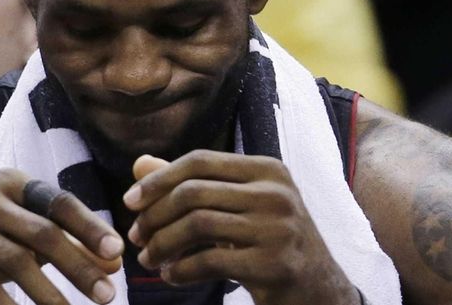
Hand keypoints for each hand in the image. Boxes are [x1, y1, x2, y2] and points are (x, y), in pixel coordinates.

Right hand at [0, 168, 123, 304]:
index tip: (117, 252)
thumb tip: (114, 261)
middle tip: (107, 296)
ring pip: (17, 262)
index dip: (90, 227)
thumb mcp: (26, 236)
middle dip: (79, 267)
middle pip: (43, 233)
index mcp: (11, 182)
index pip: (59, 202)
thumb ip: (68, 243)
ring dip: (50, 294)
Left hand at [123, 150, 358, 304]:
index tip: (130, 201)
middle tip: (136, 237)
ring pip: (197, 225)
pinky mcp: (275, 265)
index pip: (199, 160)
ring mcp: (278, 228)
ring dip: (162, 244)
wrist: (321, 292)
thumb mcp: (238, 207)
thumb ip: (191, 184)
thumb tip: (140, 164)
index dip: (158, 178)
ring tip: (149, 259)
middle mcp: (276, 192)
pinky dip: (181, 270)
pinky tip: (171, 276)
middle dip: (154, 216)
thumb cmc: (271, 243)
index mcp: (268, 169)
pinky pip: (210, 262)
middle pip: (193, 192)